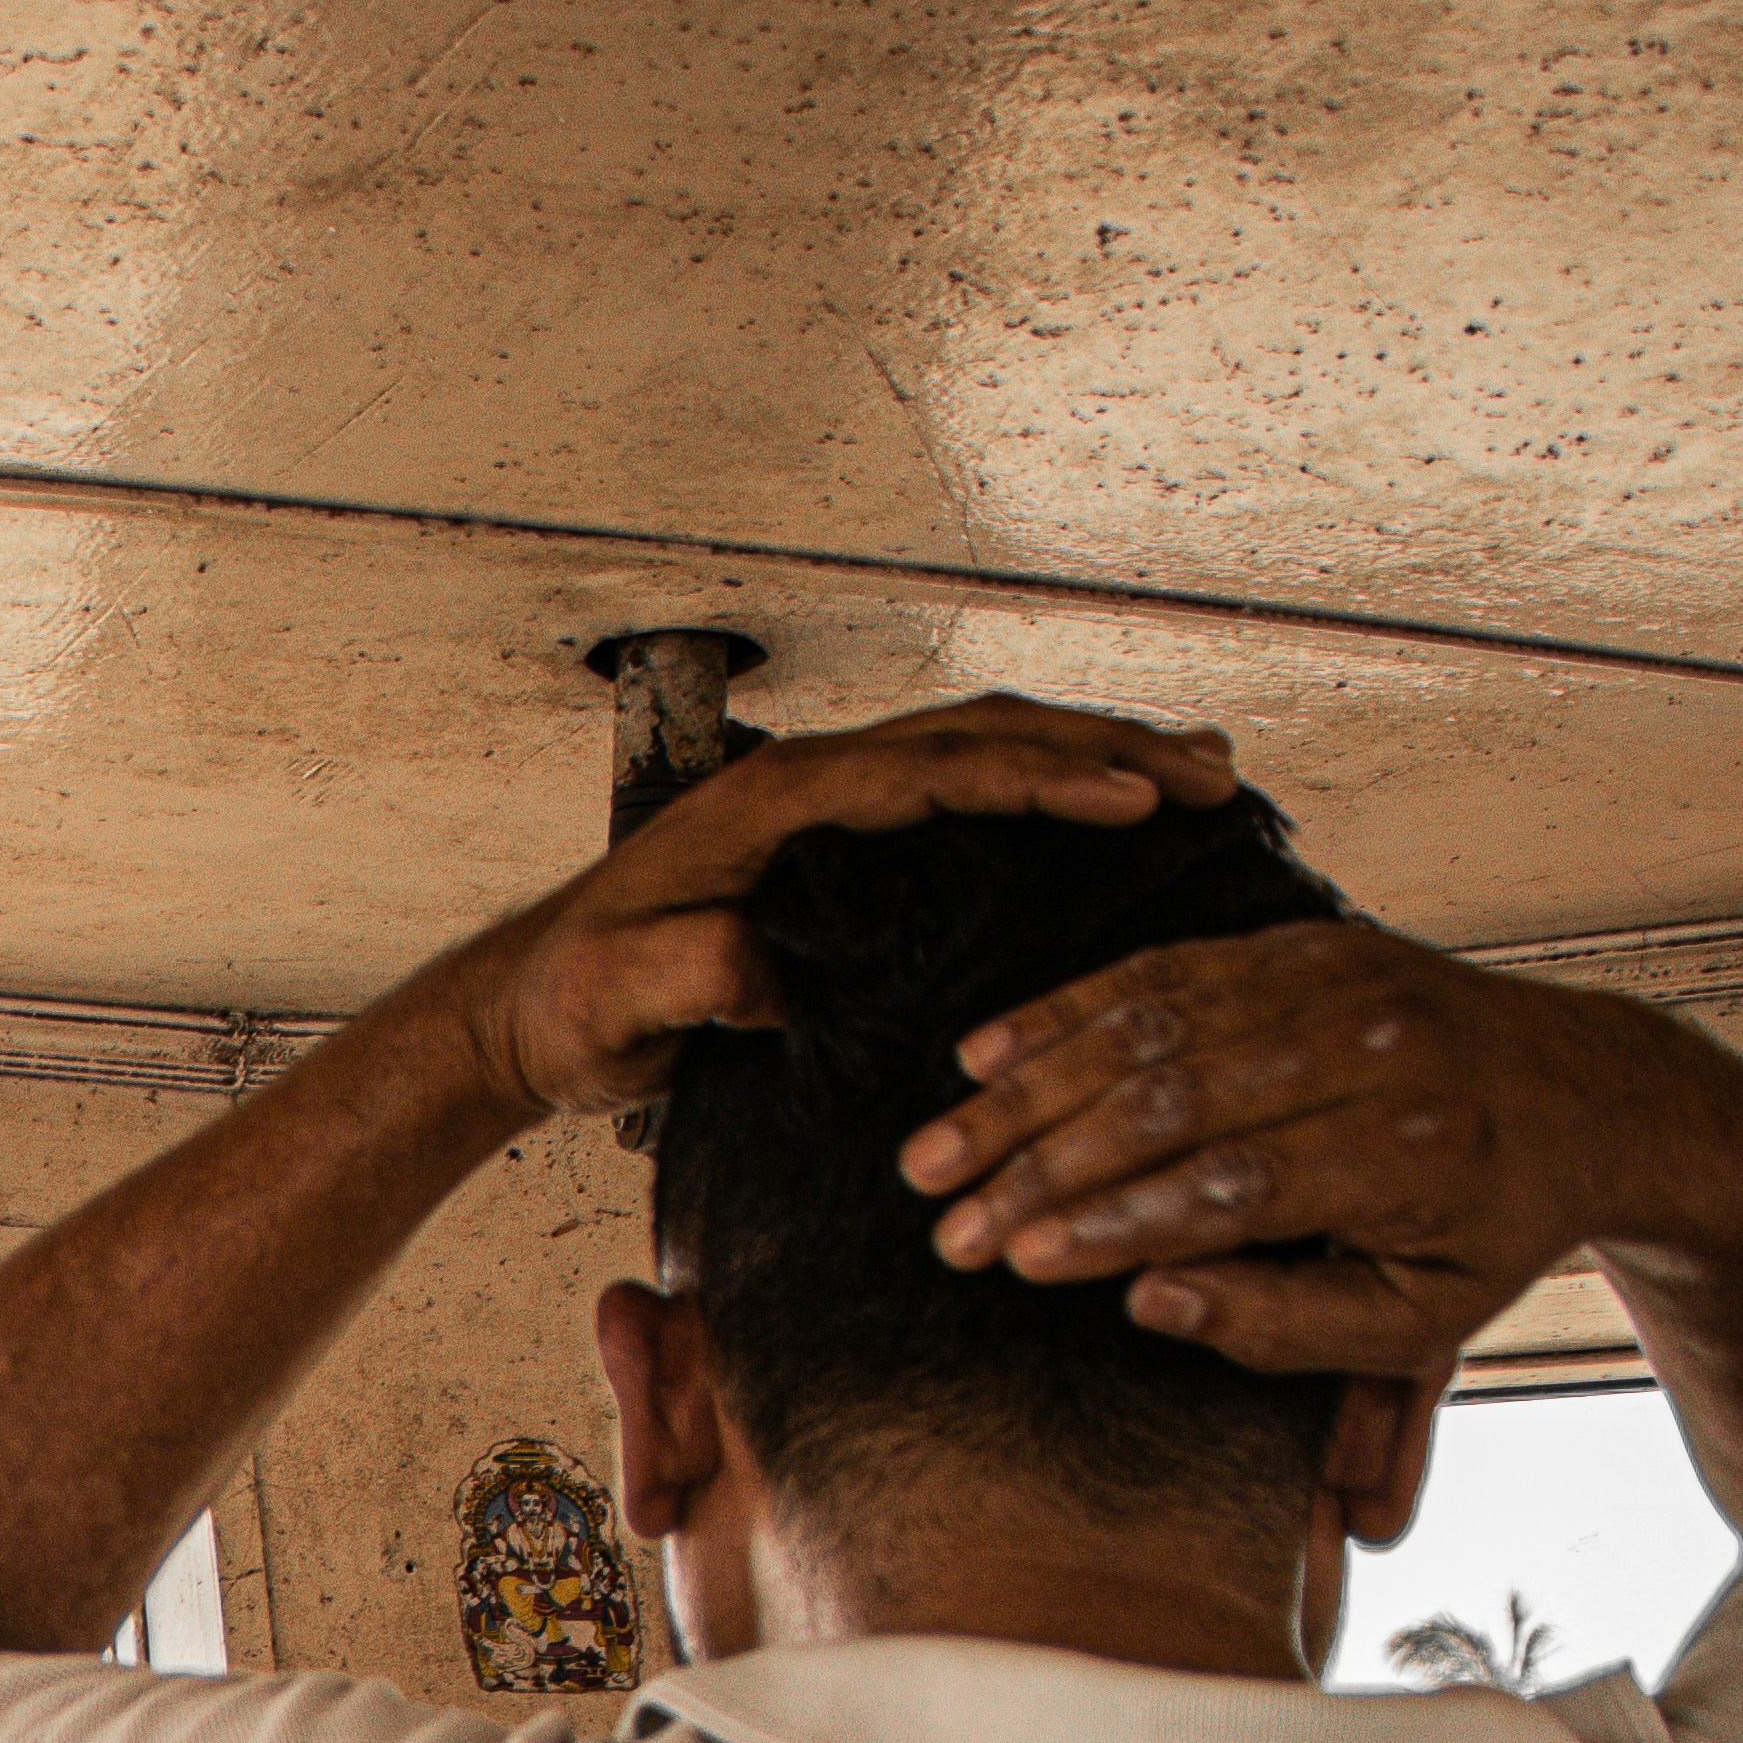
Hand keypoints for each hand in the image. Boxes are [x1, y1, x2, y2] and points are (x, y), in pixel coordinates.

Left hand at [448, 697, 1246, 1115]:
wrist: (529, 1007)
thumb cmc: (570, 1006)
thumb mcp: (615, 1002)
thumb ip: (686, 977)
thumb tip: (766, 967)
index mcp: (773, 804)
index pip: (934, 771)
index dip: (1041, 781)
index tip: (1134, 797)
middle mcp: (808, 782)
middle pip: (983, 735)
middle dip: (1105, 744)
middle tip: (1213, 770)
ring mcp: (827, 804)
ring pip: (983, 748)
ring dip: (1091, 750)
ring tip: (1199, 767)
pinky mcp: (841, 841)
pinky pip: (963, 791)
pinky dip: (1045, 786)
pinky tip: (1110, 808)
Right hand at [897, 922, 1685, 1375]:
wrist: (1593, 1095)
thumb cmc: (1490, 1225)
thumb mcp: (1417, 1317)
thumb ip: (1283, 1322)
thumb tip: (1145, 1299)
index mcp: (1412, 1149)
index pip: (1233, 1184)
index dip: (1115, 1222)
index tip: (1017, 1261)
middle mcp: (1376, 1048)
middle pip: (1174, 1101)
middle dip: (1041, 1166)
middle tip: (946, 1223)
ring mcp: (1341, 979)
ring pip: (1152, 1026)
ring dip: (1028, 1092)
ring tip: (936, 1154)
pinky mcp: (1310, 941)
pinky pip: (1169, 968)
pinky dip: (1068, 1011)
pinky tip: (987, 1057)